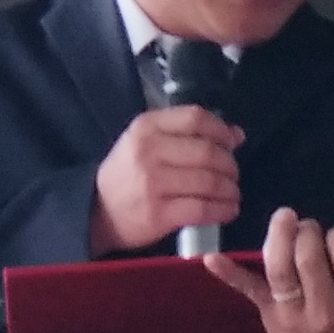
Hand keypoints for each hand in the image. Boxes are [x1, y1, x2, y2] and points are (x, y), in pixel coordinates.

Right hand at [93, 103, 246, 250]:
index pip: (195, 118)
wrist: (97, 211)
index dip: (221, 130)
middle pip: (207, 152)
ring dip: (230, 190)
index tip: (233, 142)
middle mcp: (149, 152)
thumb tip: (236, 135)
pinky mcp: (158, 214)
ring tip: (232, 194)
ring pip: (209, 182)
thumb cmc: (128, 173)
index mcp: (146, 127)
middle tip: (233, 175)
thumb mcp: (146, 142)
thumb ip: (186, 134)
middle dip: (230, 165)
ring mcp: (153, 184)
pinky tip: (227, 211)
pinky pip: (202, 209)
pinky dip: (222, 210)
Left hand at [201, 214, 333, 332]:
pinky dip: (229, 274)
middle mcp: (324, 309)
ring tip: (285, 219)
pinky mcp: (270, 316)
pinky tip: (210, 258)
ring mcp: (292, 314)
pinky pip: (249, 291)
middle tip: (310, 229)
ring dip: (278, 237)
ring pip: (279, 268)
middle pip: (307, 256)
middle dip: (307, 232)